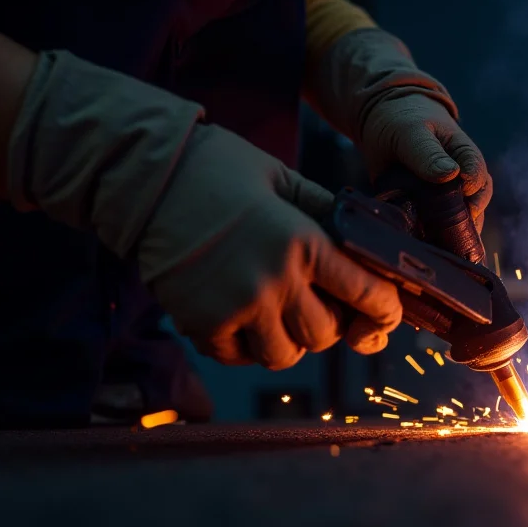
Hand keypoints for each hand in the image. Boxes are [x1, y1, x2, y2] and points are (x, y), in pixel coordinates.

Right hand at [142, 124, 402, 368]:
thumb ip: (326, 214)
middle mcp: (274, 281)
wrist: (142, 178)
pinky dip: (247, 345)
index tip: (384, 316)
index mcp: (303, 242)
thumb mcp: (284, 180)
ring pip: (285, 355)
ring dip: (288, 339)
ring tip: (275, 311)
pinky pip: (240, 356)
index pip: (366, 294)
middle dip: (329, 325)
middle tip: (316, 304)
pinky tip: (241, 315)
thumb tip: (366, 241)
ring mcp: (236, 307)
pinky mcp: (201, 324)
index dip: (385, 311)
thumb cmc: (218, 169)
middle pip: (325, 335)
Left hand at [361, 93, 491, 233]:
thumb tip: (452, 175)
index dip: (471, 193)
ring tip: (433, 247)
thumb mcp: (411, 132)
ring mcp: (447, 198)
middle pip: (475, 209)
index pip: (479, 180)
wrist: (383, 123)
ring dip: (448, 237)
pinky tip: (421, 246)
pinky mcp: (428, 211)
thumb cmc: (402, 120)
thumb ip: (428, 153)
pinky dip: (430, 239)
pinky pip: (435, 229)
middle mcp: (462, 181)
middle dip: (463, 226)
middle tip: (446, 238)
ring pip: (458, 224)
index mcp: (466, 157)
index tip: (459, 200)